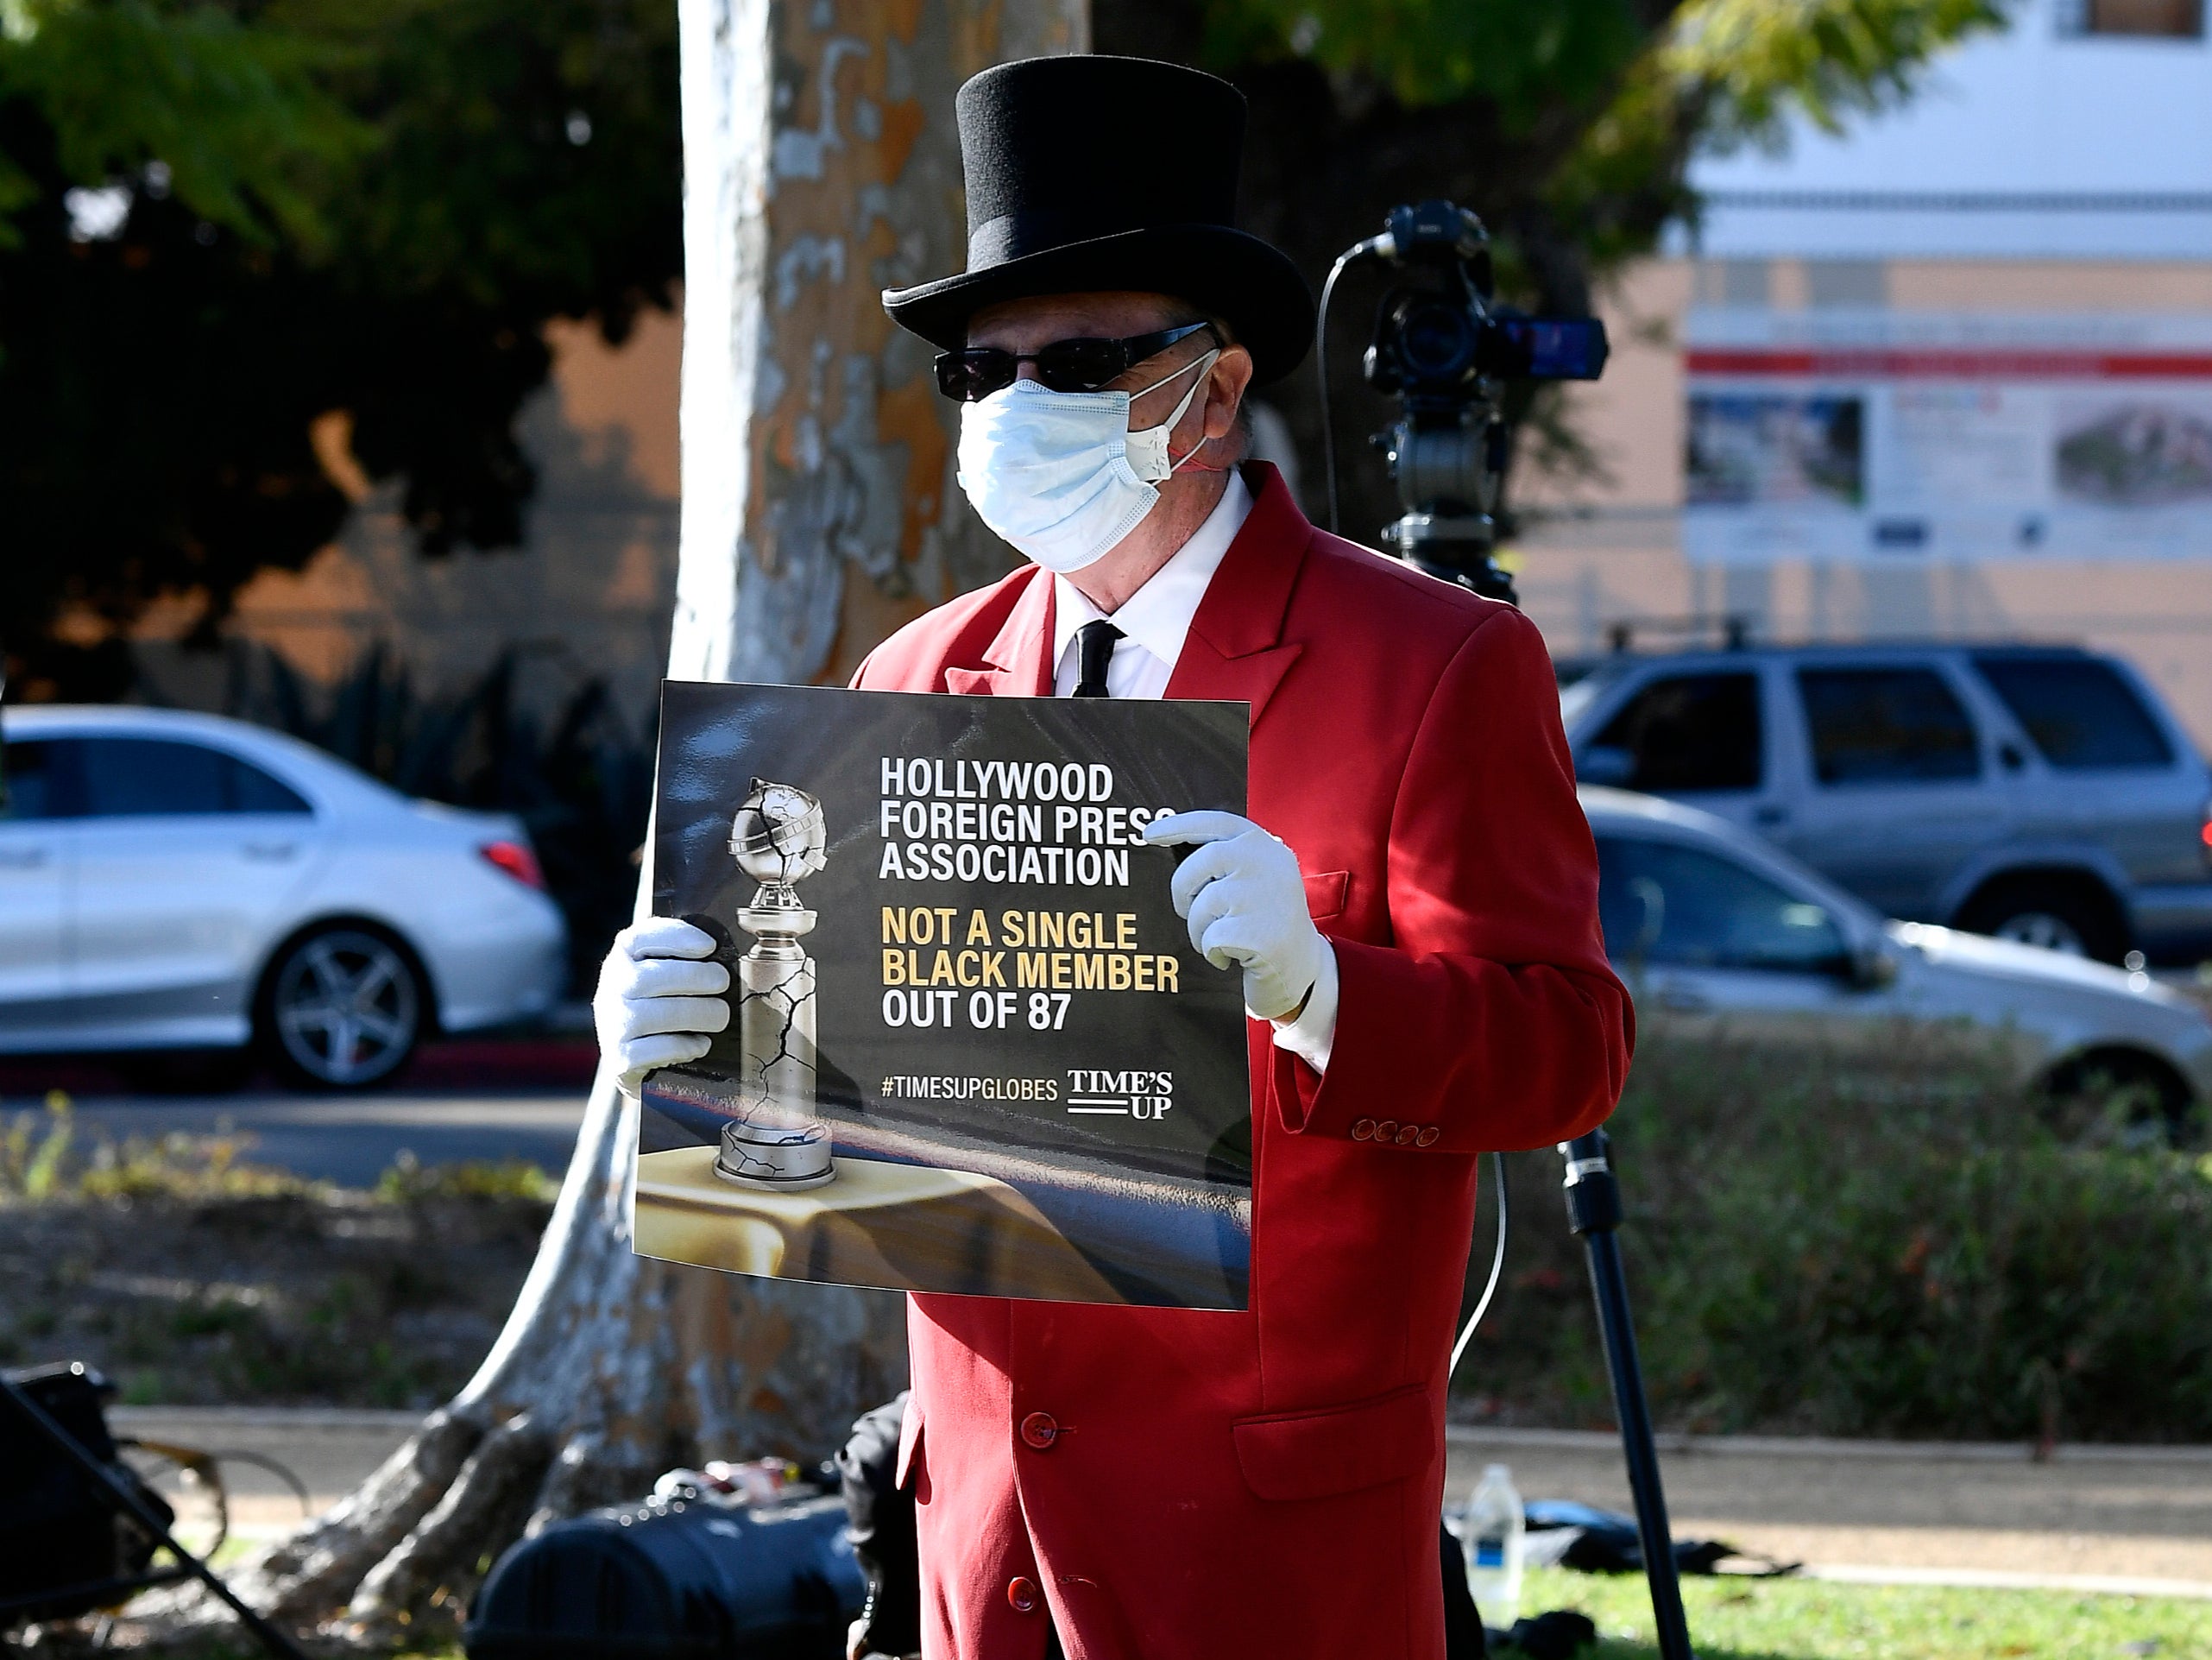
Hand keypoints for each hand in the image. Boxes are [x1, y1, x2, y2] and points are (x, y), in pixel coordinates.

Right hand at [594, 915, 730, 1097]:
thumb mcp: (661, 974)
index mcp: (623, 958)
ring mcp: (614, 1024)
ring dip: (696, 1013)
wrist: (633, 1058)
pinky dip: (685, 1046)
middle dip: (694, 977)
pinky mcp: (621, 1058)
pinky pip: (656, 1049)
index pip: (639, 938)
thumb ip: (682, 956)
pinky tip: (701, 1044)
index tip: (709, 946)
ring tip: (719, 1016)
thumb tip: (723, 951)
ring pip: (653, 1015)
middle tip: (722, 982)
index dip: (676, 937)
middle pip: (648, 978)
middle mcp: (611, 988)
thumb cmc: (658, 1006)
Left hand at [1142, 810, 1323, 1021]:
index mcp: (1263, 844)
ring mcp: (1263, 896)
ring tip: (1224, 938)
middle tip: (1187, 910)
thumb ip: (1225, 859)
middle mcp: (1265, 862)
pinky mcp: (1258, 932)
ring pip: (1200, 907)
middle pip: (1195, 867)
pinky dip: (1212, 953)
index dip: (1178, 825)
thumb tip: (1169, 843)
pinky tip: (1234, 956)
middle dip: (1182, 893)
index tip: (1148, 835)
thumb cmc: (1266, 920)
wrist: (1303, 967)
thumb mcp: (1256, 877)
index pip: (1213, 823)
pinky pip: (1209, 938)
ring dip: (1200, 930)